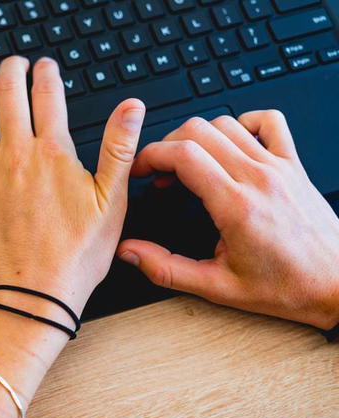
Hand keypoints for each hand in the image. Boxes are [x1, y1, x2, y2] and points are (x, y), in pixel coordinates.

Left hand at [0, 56, 145, 315]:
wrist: (35, 293)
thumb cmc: (75, 255)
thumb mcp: (111, 201)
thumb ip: (118, 148)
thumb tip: (131, 109)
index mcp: (52, 152)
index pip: (47, 94)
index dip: (47, 73)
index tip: (46, 67)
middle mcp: (14, 154)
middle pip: (6, 93)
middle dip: (10, 71)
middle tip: (13, 66)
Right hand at [117, 110, 338, 328]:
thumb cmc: (288, 287)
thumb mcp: (218, 288)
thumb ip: (167, 269)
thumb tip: (131, 253)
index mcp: (237, 207)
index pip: (183, 155)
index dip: (150, 155)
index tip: (139, 169)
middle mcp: (259, 178)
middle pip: (199, 131)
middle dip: (167, 144)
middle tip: (157, 169)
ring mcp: (279, 167)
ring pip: (228, 122)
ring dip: (198, 135)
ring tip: (187, 162)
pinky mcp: (294, 165)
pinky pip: (270, 121)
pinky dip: (244, 121)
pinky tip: (230, 144)